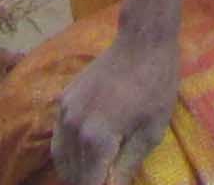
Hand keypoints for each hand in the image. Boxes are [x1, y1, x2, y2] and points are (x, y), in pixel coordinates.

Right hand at [51, 25, 182, 184]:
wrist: (142, 42)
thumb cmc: (155, 87)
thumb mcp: (151, 133)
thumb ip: (127, 166)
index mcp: (96, 139)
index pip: (90, 184)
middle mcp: (73, 128)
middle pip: (73, 174)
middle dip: (88, 182)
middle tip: (106, 178)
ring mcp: (65, 112)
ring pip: (61, 158)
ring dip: (75, 171)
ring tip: (94, 173)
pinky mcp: (64, 99)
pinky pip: (59, 137)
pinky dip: (68, 152)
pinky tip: (83, 153)